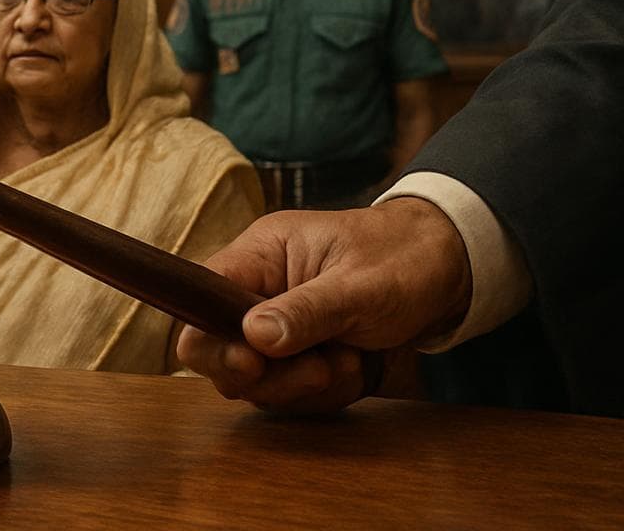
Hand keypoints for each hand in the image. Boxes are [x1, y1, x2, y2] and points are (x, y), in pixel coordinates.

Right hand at [176, 198, 471, 413]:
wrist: (451, 268)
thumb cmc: (404, 259)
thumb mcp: (360, 286)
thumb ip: (305, 311)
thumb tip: (252, 337)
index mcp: (259, 256)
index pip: (199, 300)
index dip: (212, 340)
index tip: (254, 363)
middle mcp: (257, 291)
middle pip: (221, 351)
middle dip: (271, 376)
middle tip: (321, 369)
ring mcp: (277, 325)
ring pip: (257, 381)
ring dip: (303, 387)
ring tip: (350, 362)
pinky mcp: (299, 353)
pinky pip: (291, 391)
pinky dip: (324, 393)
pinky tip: (356, 368)